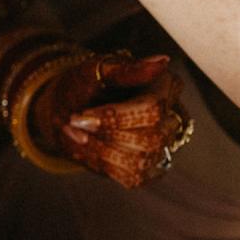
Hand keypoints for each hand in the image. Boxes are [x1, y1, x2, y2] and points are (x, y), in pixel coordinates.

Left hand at [35, 53, 188, 187]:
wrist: (68, 108)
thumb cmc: (85, 84)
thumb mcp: (96, 70)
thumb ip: (127, 69)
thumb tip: (161, 61)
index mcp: (164, 86)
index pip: (152, 109)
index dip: (114, 118)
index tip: (79, 117)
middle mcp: (171, 116)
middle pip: (149, 139)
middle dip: (105, 136)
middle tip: (74, 123)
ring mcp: (164, 144)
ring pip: (142, 162)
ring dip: (100, 152)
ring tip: (78, 135)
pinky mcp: (151, 167)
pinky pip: (134, 178)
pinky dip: (104, 165)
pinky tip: (90, 148)